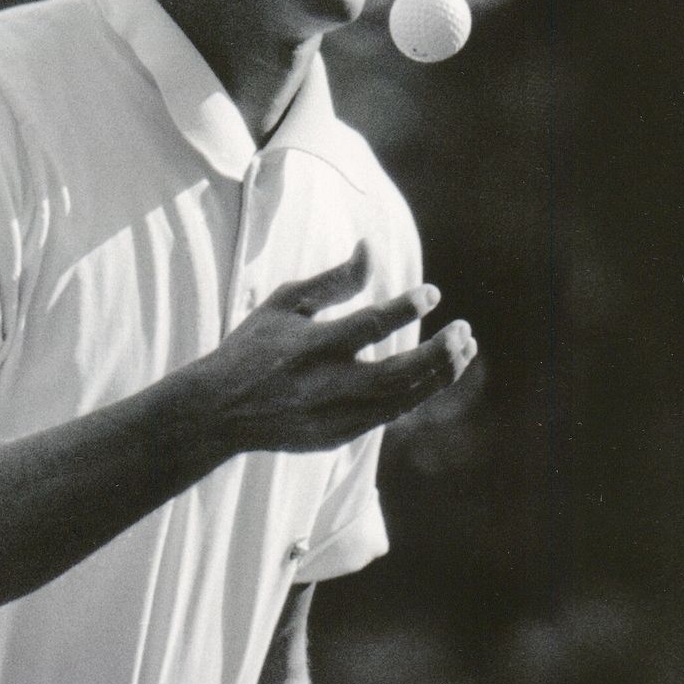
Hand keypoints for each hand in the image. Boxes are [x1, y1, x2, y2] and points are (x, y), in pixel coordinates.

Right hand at [196, 242, 475, 457]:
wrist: (219, 412)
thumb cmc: (254, 347)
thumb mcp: (286, 303)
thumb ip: (334, 279)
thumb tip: (372, 246)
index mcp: (312, 347)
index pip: (370, 325)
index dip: (407, 307)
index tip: (433, 294)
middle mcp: (327, 386)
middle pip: (399, 374)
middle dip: (439, 353)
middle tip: (465, 330)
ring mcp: (335, 416)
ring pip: (403, 399)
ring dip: (440, 374)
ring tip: (464, 349)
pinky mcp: (340, 436)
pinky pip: (391, 415)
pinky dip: (418, 393)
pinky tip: (435, 372)